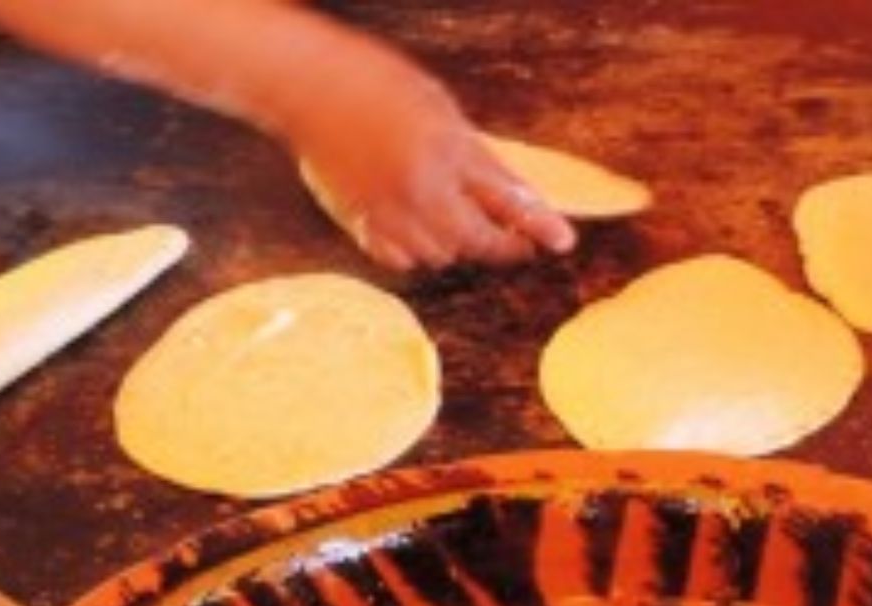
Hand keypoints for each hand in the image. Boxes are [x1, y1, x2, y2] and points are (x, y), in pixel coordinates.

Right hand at [281, 26, 575, 270]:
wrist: (307, 86)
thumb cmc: (372, 83)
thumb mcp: (437, 106)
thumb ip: (474, 152)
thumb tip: (510, 191)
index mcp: (446, 149)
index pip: (505, 197)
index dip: (539, 223)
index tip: (564, 241)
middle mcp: (420, 186)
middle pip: (476, 239)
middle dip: (502, 244)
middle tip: (518, 241)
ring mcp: (387, 208)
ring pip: (440, 254)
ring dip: (456, 245)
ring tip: (456, 219)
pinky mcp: (359, 221)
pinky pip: (400, 257)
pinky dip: (415, 251)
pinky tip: (416, 228)